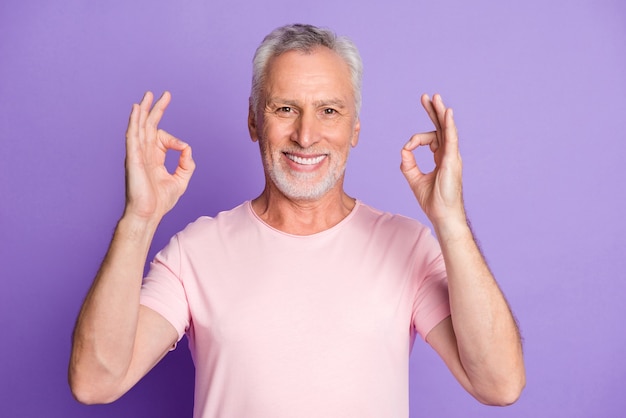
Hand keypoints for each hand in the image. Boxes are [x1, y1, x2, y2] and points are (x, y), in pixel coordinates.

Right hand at [123, 91, 194, 221]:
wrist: (148, 214)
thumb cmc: (160, 201)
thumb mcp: (181, 180)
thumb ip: (187, 163)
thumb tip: (187, 148)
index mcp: (154, 157)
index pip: (162, 138)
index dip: (175, 140)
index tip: (183, 148)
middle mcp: (144, 153)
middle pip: (149, 125)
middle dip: (156, 109)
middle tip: (163, 94)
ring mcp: (137, 154)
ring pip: (139, 127)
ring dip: (143, 110)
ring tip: (147, 96)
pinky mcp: (133, 158)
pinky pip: (132, 136)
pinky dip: (134, 122)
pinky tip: (136, 110)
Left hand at [400, 94, 464, 226]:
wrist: (442, 215)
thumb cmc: (433, 201)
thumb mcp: (414, 179)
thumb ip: (408, 163)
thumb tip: (404, 149)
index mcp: (441, 158)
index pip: (430, 138)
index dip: (415, 140)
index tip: (408, 147)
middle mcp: (448, 154)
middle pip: (441, 127)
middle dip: (434, 111)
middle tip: (428, 97)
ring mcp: (452, 156)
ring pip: (447, 129)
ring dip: (440, 112)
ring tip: (435, 98)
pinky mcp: (453, 160)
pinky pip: (452, 138)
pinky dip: (449, 125)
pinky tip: (447, 112)